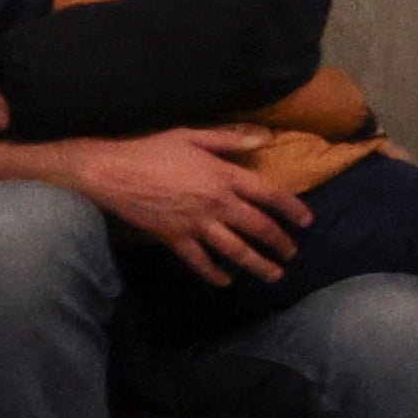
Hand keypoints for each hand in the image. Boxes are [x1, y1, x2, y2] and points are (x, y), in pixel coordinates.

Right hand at [11, 128, 307, 285]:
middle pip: (259, 227)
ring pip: (235, 249)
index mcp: (225, 176)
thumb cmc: (151, 149)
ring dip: (258, 264)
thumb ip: (229, 139)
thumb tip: (263, 139)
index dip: (293, 209)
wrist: (110, 171)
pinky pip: (199, 261)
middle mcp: (217, 203)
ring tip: (275, 275)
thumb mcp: (192, 135)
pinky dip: (213, 273)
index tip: (307, 221)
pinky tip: (226, 282)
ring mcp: (195, 223)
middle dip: (280, 242)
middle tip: (293, 254)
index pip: (271, 195)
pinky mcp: (173, 238)